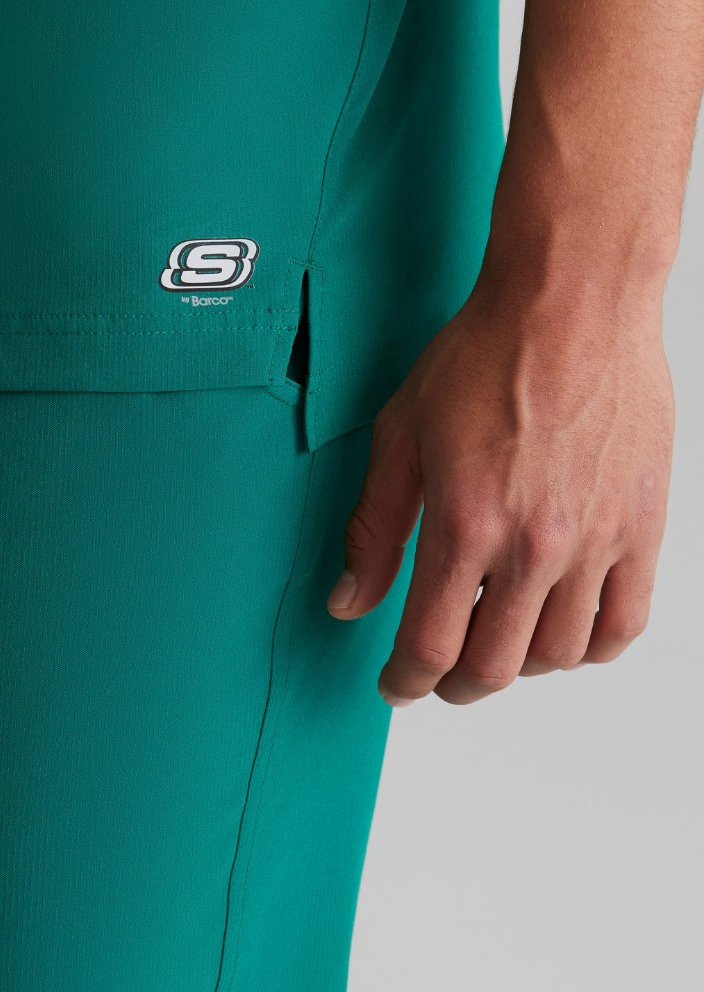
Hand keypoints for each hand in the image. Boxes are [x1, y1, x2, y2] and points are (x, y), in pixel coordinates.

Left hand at [326, 271, 673, 704]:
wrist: (570, 306)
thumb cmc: (485, 355)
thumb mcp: (400, 434)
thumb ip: (373, 527)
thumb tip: (349, 600)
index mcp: (465, 524)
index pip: (430, 646)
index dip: (405, 682)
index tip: (396, 685)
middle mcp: (534, 546)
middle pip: (493, 667)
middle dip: (454, 685)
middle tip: (439, 676)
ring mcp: (595, 543)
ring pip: (556, 656)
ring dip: (517, 666)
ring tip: (494, 641)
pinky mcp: (641, 529)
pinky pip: (623, 625)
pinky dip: (588, 647)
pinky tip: (560, 631)